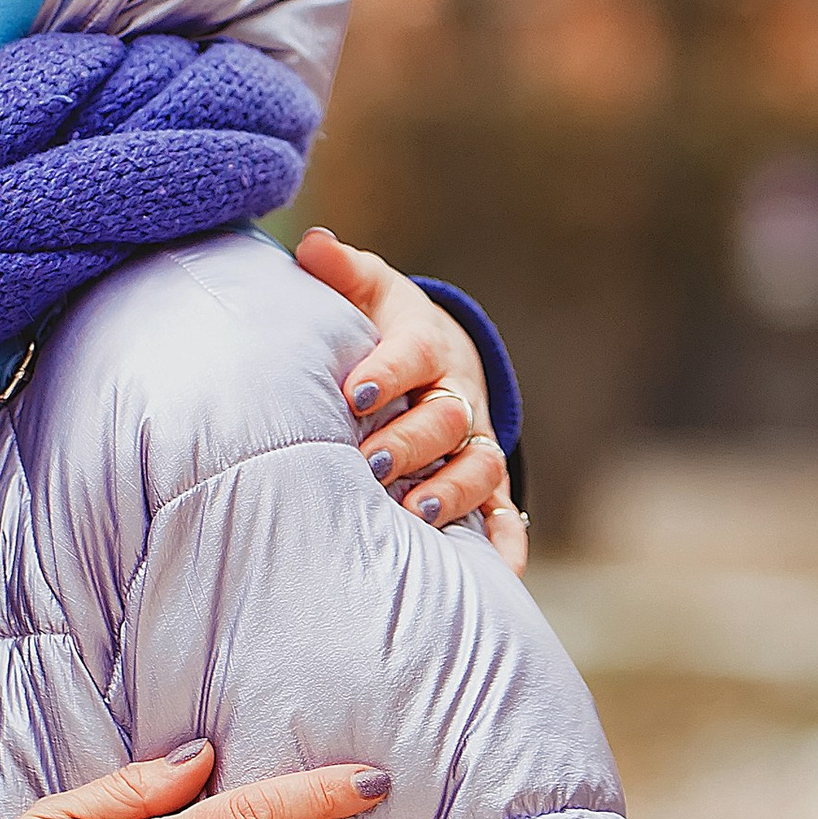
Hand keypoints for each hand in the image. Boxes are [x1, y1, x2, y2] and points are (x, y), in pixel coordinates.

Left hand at [294, 227, 527, 575]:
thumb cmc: (382, 324)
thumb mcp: (367, 291)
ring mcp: (475, 442)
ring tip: (415, 515)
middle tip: (371, 465)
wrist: (434, 357)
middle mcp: (458, 395)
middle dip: (412, 443)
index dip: (388, 372)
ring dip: (452, 493)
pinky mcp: (487, 483)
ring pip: (478, 467)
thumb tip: (312, 245)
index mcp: (424, 345)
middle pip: (446, 418)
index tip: (354, 392)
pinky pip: (504, 515)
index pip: (412, 354)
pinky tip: (498, 573)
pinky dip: (505, 543)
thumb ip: (340, 271)